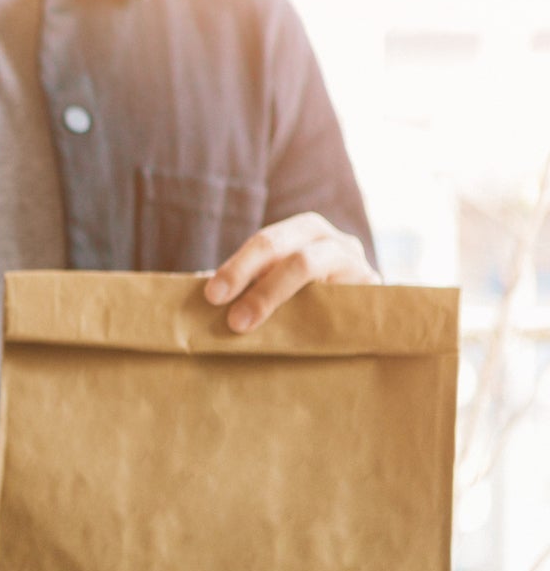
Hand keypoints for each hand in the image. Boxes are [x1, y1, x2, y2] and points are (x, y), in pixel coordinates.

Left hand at [203, 212, 379, 332]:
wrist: (370, 316)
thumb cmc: (310, 297)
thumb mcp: (277, 282)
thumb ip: (246, 284)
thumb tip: (194, 292)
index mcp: (305, 231)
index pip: (266, 241)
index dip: (237, 266)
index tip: (211, 294)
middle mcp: (335, 241)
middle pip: (288, 251)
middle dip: (250, 278)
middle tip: (224, 311)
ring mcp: (359, 265)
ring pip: (310, 266)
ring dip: (271, 294)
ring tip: (244, 323)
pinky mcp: (377, 294)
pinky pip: (343, 302)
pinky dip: (315, 318)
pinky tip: (294, 338)